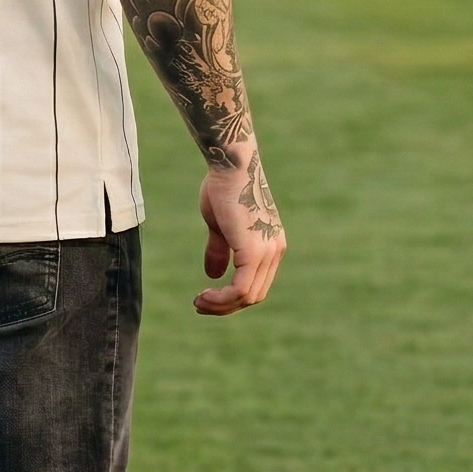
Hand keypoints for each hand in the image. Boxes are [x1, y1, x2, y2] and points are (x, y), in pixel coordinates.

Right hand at [195, 143, 284, 316]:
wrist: (231, 165)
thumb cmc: (224, 187)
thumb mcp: (220, 225)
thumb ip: (220, 250)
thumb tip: (213, 276)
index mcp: (271, 244)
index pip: (256, 284)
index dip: (232, 297)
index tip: (206, 296)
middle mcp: (274, 250)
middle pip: (254, 295)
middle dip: (225, 306)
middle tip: (199, 304)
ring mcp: (267, 251)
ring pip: (247, 296)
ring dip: (220, 305)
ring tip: (198, 302)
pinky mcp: (254, 251)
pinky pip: (240, 289)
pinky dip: (222, 299)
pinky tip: (204, 296)